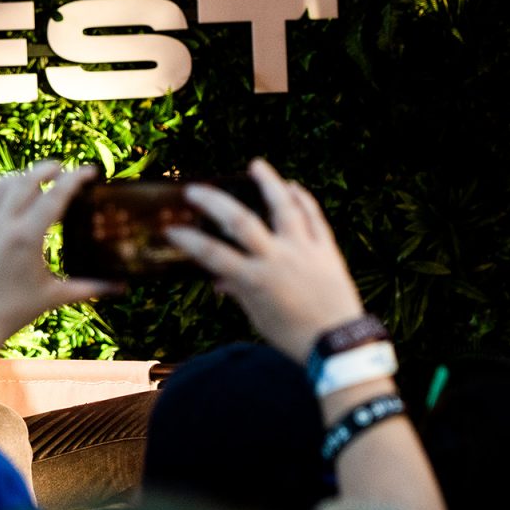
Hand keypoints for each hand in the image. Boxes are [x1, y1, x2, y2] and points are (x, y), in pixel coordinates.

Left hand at [0, 160, 123, 359]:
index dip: (76, 179)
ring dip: (21, 179)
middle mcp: (1, 225)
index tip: (90, 171)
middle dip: (47, 169)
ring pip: (1, 185)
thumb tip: (123, 286)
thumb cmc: (16, 311)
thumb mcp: (55, 296)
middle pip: (27, 179)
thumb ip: (91, 287)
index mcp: (27, 237)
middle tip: (62, 169)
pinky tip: (8, 202)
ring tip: (35, 182)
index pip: (56, 195)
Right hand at [166, 158, 367, 363]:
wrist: (338, 344)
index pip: (213, 255)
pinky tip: (294, 187)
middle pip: (241, 222)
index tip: (171, 230)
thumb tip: (218, 279)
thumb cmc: (295, 337)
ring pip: (284, 207)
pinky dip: (304, 200)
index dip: (189, 241)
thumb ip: (240, 292)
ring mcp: (304, 250)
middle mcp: (278, 259)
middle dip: (215, 202)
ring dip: (269, 183)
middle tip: (195, 189)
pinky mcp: (326, 250)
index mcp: (256, 280)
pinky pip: (314, 218)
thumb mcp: (259, 318)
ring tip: (257, 164)